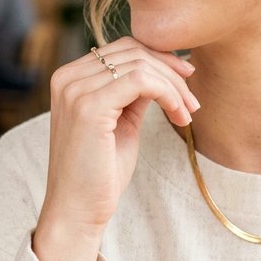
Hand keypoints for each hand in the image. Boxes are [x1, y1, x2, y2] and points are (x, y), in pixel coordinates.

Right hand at [32, 38, 198, 260]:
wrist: (77, 211)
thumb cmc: (100, 172)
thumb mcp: (121, 122)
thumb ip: (133, 93)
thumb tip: (162, 70)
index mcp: (70, 78)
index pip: (123, 49)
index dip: (160, 60)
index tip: (186, 80)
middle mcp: (68, 77)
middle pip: (133, 51)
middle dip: (171, 71)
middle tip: (192, 99)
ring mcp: (75, 90)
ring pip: (141, 64)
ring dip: (174, 87)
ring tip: (188, 113)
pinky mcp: (89, 106)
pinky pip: (142, 81)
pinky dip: (168, 94)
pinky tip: (179, 115)